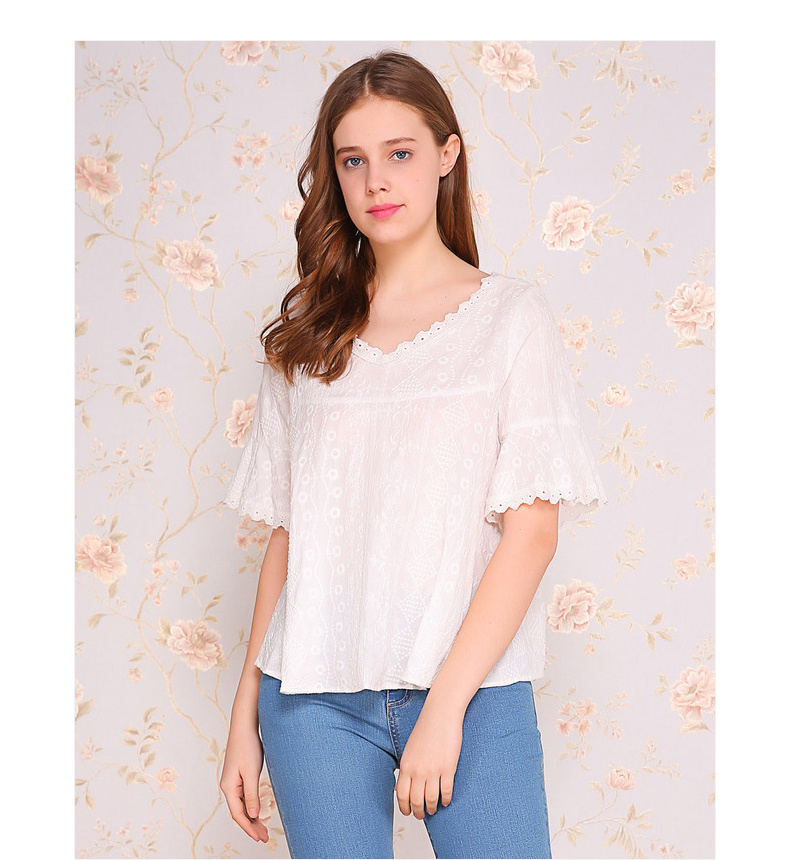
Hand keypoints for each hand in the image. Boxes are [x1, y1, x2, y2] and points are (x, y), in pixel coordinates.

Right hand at [219, 721, 269, 842]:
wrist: (244, 726)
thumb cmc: (247, 746)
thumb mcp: (251, 772)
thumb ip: (252, 795)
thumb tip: (252, 815)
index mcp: (229, 787)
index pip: (238, 814)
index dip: (249, 828)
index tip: (259, 837)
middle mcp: (228, 786)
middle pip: (239, 812)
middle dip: (251, 826)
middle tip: (264, 837)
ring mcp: (233, 781)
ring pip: (242, 805)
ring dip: (252, 817)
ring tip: (263, 828)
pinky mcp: (239, 776)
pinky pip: (244, 796)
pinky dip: (251, 806)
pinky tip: (258, 811)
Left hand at [395, 697, 462, 819]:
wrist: (441, 714)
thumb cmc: (426, 728)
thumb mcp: (410, 748)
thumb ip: (408, 766)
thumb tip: (407, 784)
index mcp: (406, 765)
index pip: (401, 794)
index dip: (405, 807)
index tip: (408, 812)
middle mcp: (418, 771)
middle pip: (416, 801)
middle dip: (418, 812)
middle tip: (421, 815)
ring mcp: (433, 771)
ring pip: (431, 800)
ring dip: (432, 808)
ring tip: (434, 809)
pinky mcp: (448, 769)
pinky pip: (446, 792)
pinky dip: (446, 800)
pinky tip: (446, 800)